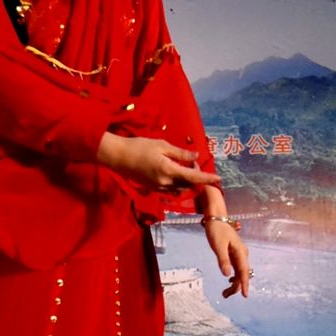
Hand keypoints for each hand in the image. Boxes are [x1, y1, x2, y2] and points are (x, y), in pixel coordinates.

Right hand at [97, 132, 220, 191]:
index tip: (218, 179)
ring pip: (179, 189)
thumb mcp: (162, 145)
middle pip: (188, 185)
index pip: (194, 177)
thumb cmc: (139, 146)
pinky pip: (170, 190)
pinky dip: (177, 185)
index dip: (207, 178)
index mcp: (169, 171)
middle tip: (193, 162)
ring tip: (185, 167)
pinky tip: (175, 175)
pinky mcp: (152, 188)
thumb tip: (196, 156)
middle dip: (196, 177)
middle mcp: (165, 183)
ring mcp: (158, 188)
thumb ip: (180, 153)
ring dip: (187, 182)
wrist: (118, 156)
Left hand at [202, 218, 251, 298]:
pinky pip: (237, 268)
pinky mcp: (234, 254)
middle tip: (224, 295)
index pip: (243, 271)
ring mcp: (239, 254)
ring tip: (224, 293)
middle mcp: (242, 254)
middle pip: (242, 274)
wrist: (216, 218)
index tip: (245, 295)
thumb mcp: (218, 246)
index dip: (244, 284)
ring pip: (239, 272)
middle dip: (236, 286)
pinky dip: (233, 277)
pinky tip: (228, 281)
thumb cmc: (217, 230)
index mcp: (240, 252)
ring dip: (234, 283)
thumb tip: (227, 275)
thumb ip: (223, 260)